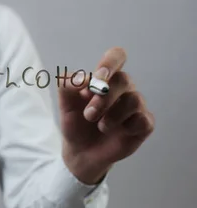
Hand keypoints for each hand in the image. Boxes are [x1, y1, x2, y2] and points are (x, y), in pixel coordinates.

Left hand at [58, 47, 154, 183]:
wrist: (80, 151)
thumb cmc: (75, 122)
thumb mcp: (64, 103)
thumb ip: (67, 85)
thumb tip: (81, 78)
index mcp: (105, 78)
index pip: (116, 56)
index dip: (110, 63)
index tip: (99, 78)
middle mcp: (123, 88)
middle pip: (124, 80)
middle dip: (104, 98)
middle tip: (88, 115)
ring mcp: (135, 106)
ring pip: (135, 100)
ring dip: (113, 115)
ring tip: (99, 126)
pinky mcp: (144, 124)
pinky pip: (143, 119)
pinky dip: (126, 126)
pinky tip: (115, 132)